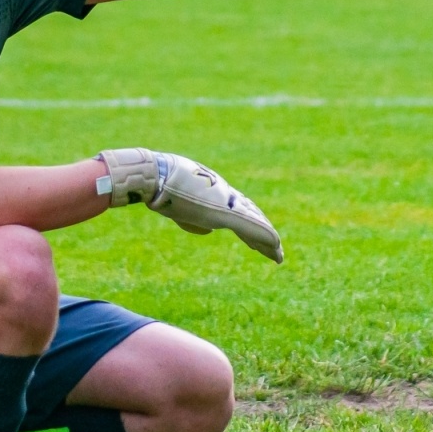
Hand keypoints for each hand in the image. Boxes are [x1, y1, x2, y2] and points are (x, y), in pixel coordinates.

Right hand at [97, 148, 282, 263]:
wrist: (154, 176)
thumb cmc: (160, 187)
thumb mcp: (176, 205)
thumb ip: (193, 218)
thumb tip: (210, 230)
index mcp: (212, 192)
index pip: (237, 207)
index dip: (250, 220)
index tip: (258, 231)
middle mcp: (223, 195)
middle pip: (249, 215)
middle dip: (262, 233)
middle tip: (276, 247)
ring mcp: (224, 203)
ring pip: (253, 224)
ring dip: (266, 241)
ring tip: (278, 255)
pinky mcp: (223, 213)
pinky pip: (249, 226)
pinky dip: (263, 237)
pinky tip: (276, 245)